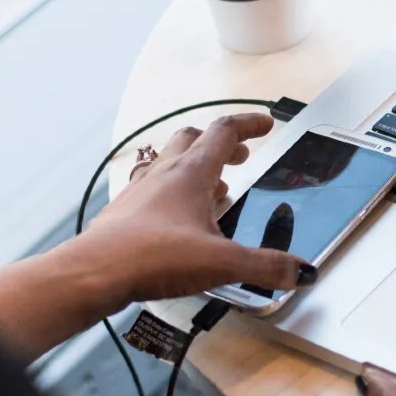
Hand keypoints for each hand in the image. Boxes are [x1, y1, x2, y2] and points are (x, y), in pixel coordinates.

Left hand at [80, 112, 312, 305]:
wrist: (95, 272)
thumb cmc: (153, 256)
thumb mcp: (222, 263)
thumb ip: (265, 266)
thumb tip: (300, 271)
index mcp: (191, 172)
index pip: (225, 131)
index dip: (249, 124)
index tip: (265, 123)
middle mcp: (164, 173)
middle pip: (193, 138)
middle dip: (220, 143)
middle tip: (239, 156)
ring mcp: (140, 191)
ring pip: (169, 161)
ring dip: (194, 166)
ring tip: (214, 189)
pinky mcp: (125, 213)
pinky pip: (152, 188)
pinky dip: (171, 192)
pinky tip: (178, 218)